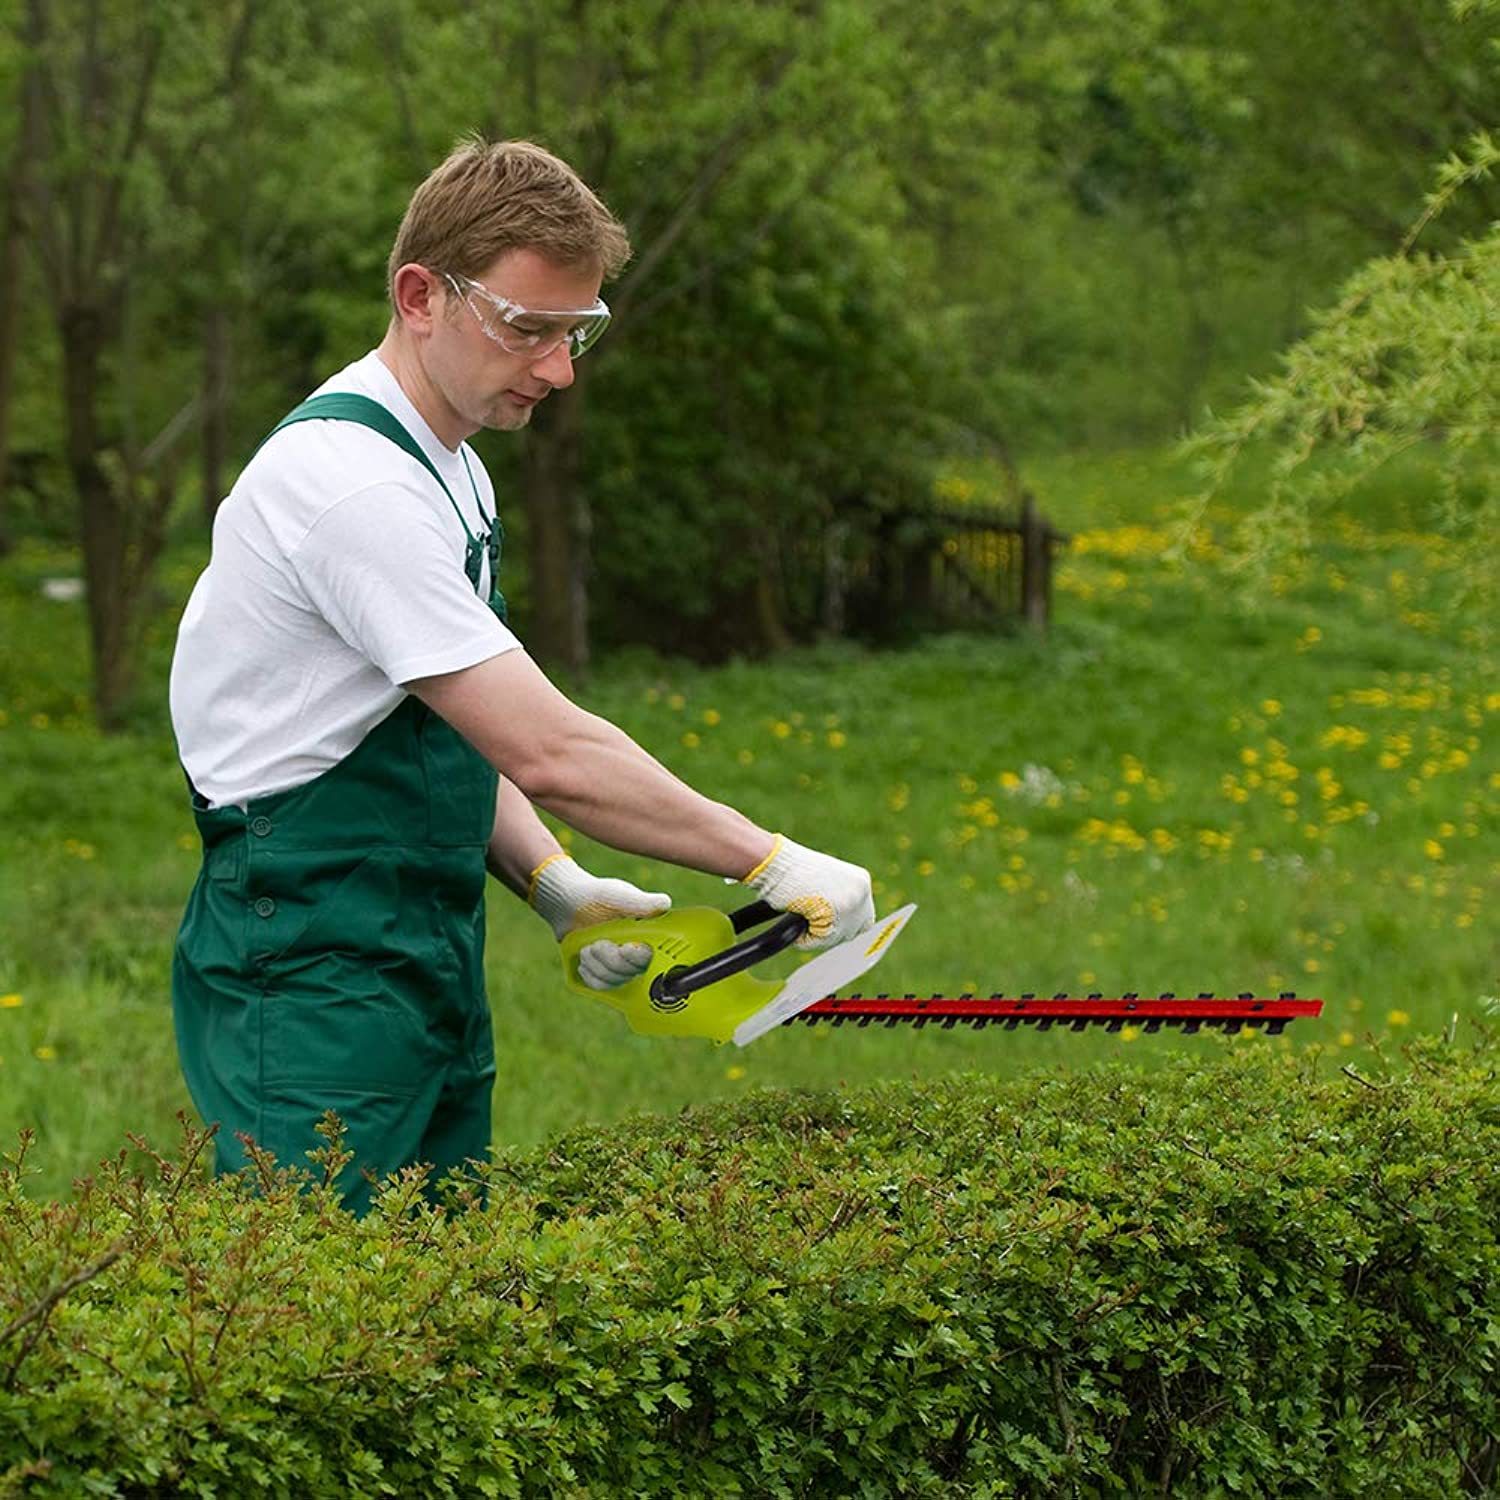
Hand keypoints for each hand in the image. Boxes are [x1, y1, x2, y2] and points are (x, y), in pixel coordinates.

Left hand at [528, 854, 670, 990]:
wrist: (569, 903)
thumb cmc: (596, 896)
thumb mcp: (618, 895)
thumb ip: (641, 902)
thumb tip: (664, 904)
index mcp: (647, 934)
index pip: (651, 957)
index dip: (638, 957)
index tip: (625, 948)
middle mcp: (637, 952)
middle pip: (631, 972)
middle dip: (610, 958)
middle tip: (596, 943)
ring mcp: (620, 964)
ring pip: (615, 980)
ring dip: (596, 965)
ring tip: (587, 948)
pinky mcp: (604, 972)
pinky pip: (601, 985)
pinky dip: (590, 975)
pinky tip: (584, 961)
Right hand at [740, 834, 873, 949]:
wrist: (777, 861)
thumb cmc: (793, 871)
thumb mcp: (826, 881)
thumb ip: (839, 899)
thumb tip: (840, 924)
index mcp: (861, 882)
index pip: (865, 918)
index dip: (846, 926)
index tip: (829, 927)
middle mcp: (861, 892)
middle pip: (855, 932)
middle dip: (833, 933)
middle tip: (812, 925)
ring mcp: (850, 903)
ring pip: (837, 938)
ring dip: (818, 935)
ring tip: (801, 916)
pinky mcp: (835, 914)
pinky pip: (820, 940)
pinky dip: (806, 938)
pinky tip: (797, 919)